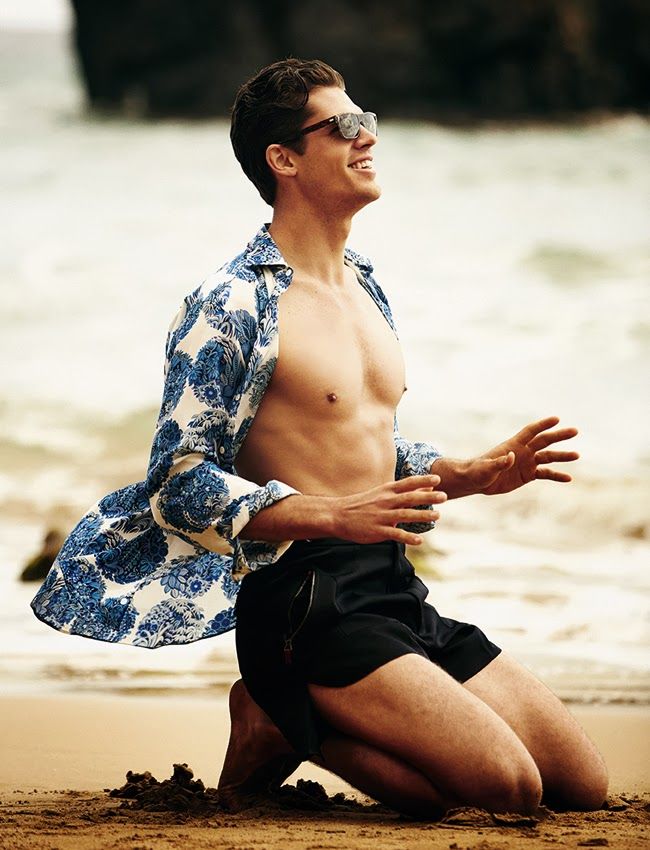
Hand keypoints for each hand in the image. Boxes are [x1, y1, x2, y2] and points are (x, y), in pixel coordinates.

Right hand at [332, 474, 446, 545]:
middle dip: (427, 496)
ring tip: (437, 515)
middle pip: (409, 498)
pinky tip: (420, 540)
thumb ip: (401, 492)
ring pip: (405, 515)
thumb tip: (424, 487)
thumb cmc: (363, 504)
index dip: (423, 480)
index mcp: (386, 491)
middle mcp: (385, 502)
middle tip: (444, 496)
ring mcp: (381, 516)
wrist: (338, 515)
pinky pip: (395, 534)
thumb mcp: (381, 494)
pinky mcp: (377, 531)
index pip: (407, 483)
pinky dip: (408, 537)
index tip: (438, 479)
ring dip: (422, 515)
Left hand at [468, 416, 578, 495]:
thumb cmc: (478, 471)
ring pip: (548, 457)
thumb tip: (510, 457)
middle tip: (575, 431)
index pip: (530, 432)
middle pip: (544, 441)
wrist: (476, 481)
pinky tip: (568, 478)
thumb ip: (499, 463)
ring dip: (562, 456)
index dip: (542, 425)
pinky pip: (545, 474)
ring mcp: (527, 463)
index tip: (556, 419)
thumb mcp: (487, 468)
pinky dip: (556, 475)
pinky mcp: (528, 475)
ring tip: (577, 455)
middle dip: (559, 436)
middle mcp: (523, 451)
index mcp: (513, 445)